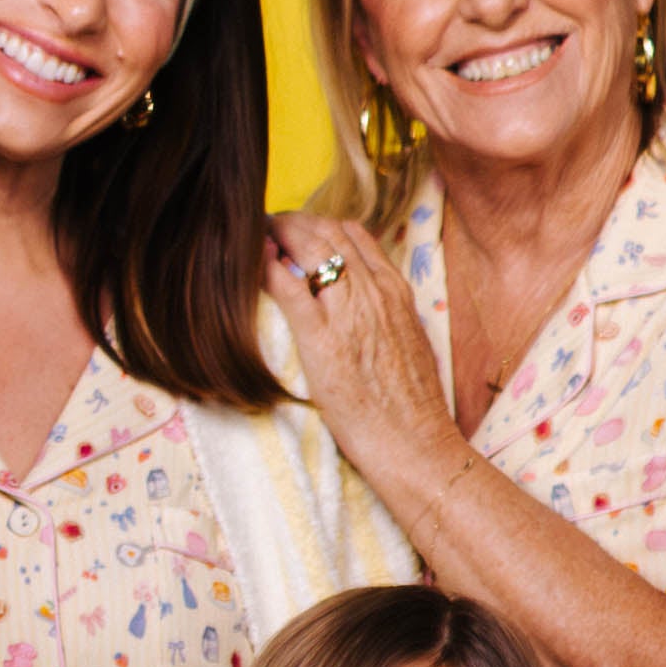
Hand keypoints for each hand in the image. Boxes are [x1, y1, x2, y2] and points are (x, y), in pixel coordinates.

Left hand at [261, 213, 467, 503]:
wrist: (415, 444)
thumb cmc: (412, 408)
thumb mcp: (410, 345)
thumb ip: (388, 317)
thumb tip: (366, 312)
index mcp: (395, 291)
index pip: (353, 234)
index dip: (319, 226)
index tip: (298, 230)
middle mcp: (373, 291)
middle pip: (326, 232)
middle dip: (292, 222)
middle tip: (265, 226)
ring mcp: (348, 312)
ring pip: (308, 247)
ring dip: (276, 234)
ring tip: (252, 236)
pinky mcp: (322, 339)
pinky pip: (288, 287)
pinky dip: (266, 267)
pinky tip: (250, 263)